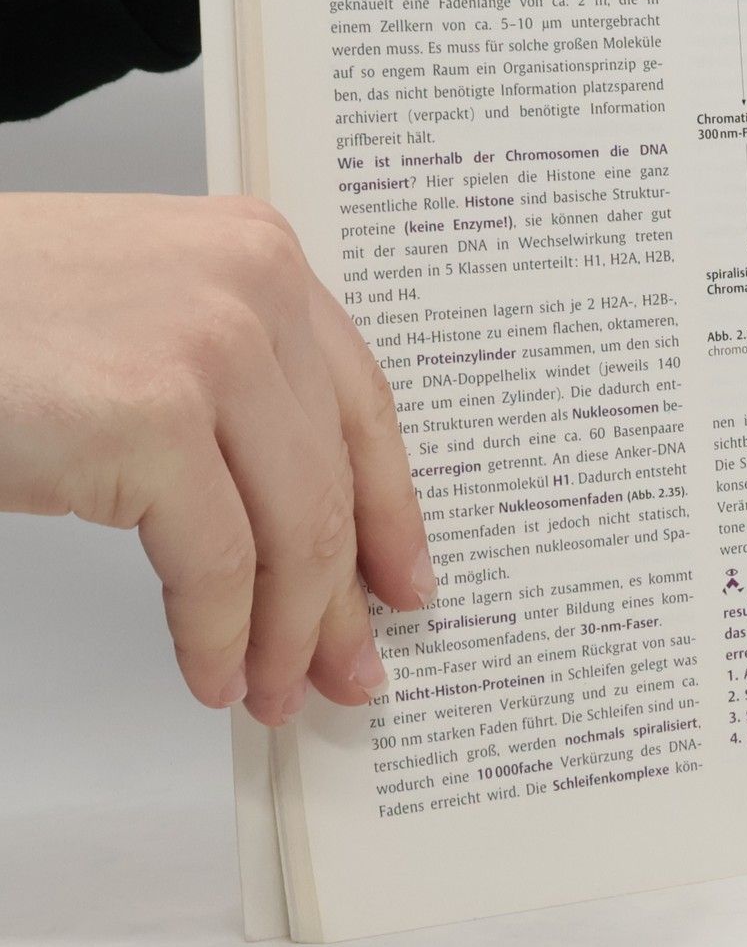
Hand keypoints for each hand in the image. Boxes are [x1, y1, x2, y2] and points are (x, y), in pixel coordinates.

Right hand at [0, 194, 433, 724]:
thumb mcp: (144, 315)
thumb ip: (233, 384)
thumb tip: (299, 518)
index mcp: (260, 256)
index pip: (363, 405)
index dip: (390, 508)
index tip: (402, 578)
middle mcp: (253, 289)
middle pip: (336, 476)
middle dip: (344, 595)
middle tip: (350, 667)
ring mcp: (208, 350)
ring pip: (294, 529)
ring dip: (288, 633)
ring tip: (276, 690)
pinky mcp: (149, 419)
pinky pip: (217, 564)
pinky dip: (221, 636)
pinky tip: (213, 673)